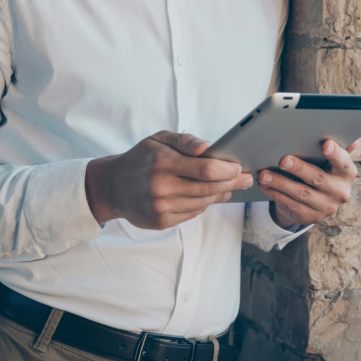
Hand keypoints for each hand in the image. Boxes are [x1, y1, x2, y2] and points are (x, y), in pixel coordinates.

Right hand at [86, 132, 252, 229]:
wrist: (113, 186)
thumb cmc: (141, 158)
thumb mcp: (158, 139)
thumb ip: (184, 141)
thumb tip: (208, 147)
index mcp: (162, 162)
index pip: (205, 169)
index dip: (227, 170)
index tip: (239, 167)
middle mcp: (161, 186)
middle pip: (208, 188)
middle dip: (232, 183)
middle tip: (247, 178)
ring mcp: (160, 207)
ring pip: (203, 202)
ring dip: (221, 194)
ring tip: (231, 186)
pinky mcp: (161, 221)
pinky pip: (193, 213)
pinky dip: (204, 204)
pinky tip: (210, 196)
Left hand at [259, 140, 358, 227]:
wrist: (317, 202)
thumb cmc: (323, 172)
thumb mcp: (331, 162)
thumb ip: (338, 149)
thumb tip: (351, 139)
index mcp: (347, 174)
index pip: (343, 162)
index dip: (335, 154)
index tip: (325, 144)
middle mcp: (340, 192)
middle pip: (318, 178)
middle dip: (299, 169)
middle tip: (283, 160)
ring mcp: (326, 207)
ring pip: (301, 193)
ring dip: (280, 183)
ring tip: (264, 174)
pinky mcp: (311, 217)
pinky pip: (291, 204)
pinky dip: (276, 194)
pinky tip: (265, 186)